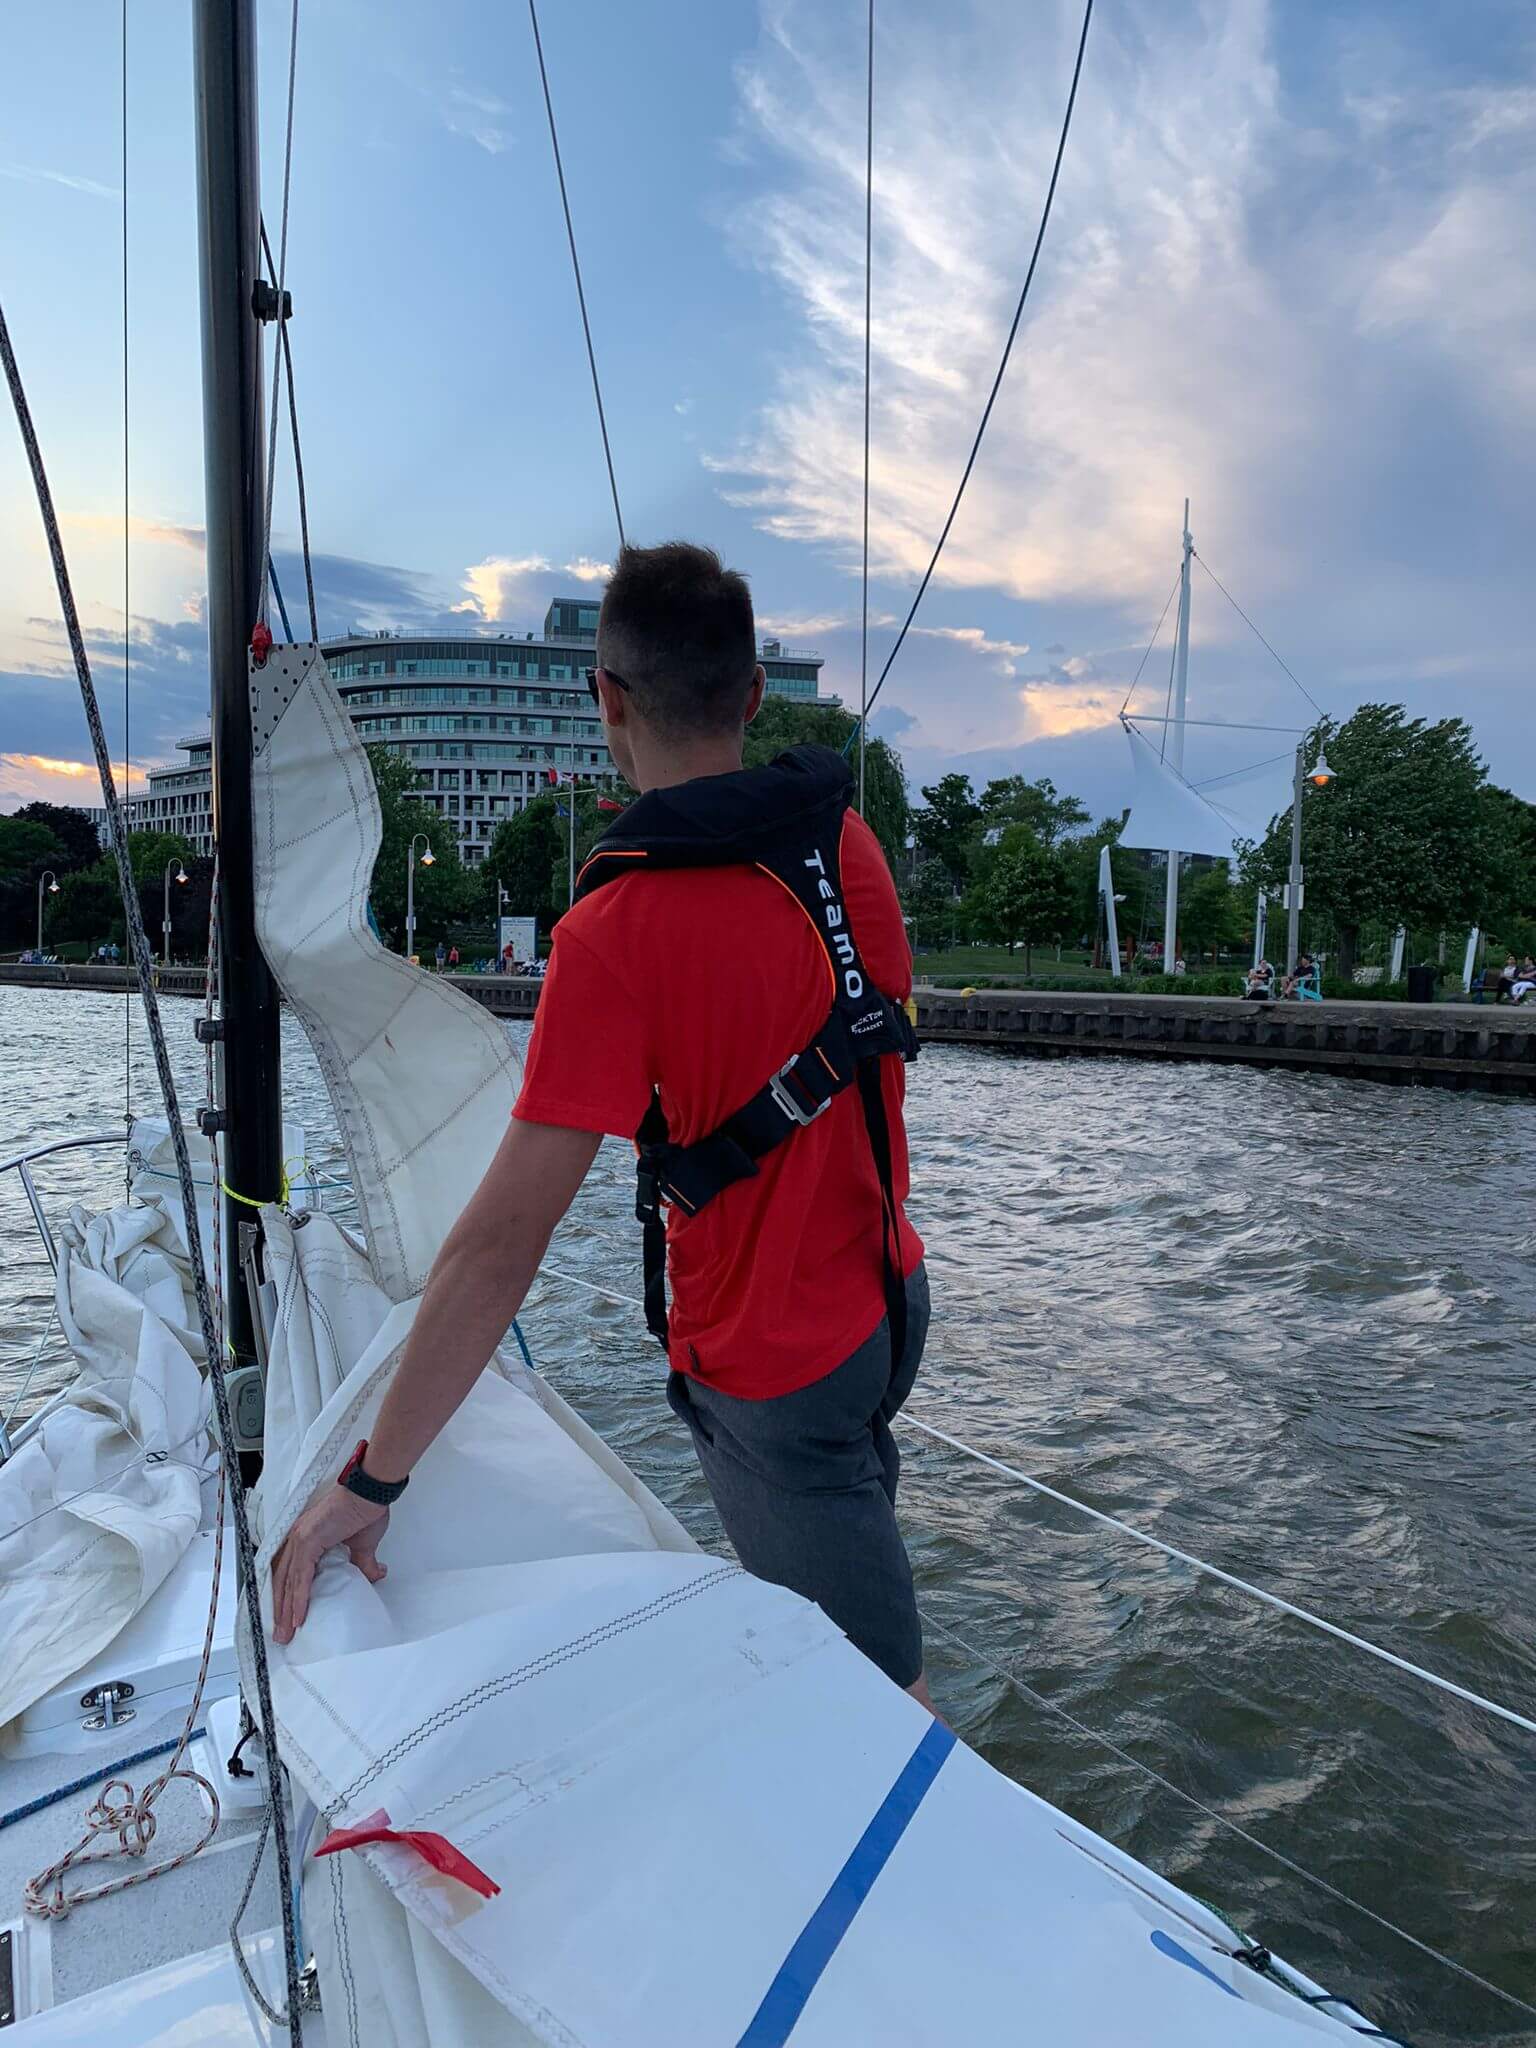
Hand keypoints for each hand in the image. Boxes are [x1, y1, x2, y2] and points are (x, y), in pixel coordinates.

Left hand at [271, 1486, 389, 1644]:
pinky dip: (298, 1599)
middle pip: (282, 1581)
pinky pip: (300, 1577)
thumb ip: (362, 1563)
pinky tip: (297, 1617)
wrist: (371, 1491)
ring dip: (286, 1610)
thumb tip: (374, 1575)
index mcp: (306, 1539)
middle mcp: (297, 1539)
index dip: (287, 1597)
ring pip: (287, 1582)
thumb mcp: (362, 1546)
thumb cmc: (365, 1510)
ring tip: (287, 1633)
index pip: (289, 1573)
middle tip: (282, 1635)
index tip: (287, 1619)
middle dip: (281, 1611)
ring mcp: (300, 1539)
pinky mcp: (308, 1541)